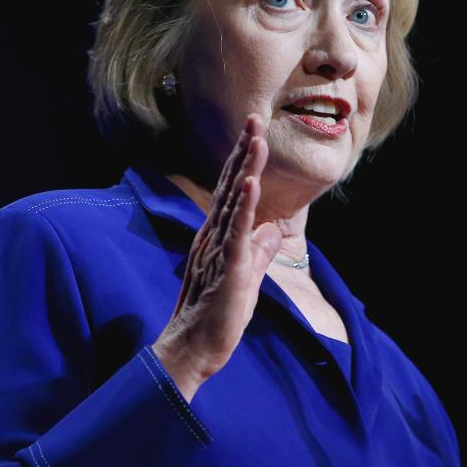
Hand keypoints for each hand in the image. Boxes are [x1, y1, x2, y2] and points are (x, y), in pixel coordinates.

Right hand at [152, 113, 282, 400]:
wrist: (193, 348)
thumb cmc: (217, 314)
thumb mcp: (246, 275)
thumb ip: (258, 249)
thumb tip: (274, 228)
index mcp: (218, 235)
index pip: (232, 190)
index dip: (244, 161)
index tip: (254, 132)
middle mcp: (214, 234)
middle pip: (230, 185)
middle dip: (244, 151)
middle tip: (255, 119)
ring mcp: (218, 248)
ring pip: (233, 201)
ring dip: (245, 169)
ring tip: (256, 140)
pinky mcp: (226, 266)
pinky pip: (235, 232)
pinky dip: (244, 206)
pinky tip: (250, 183)